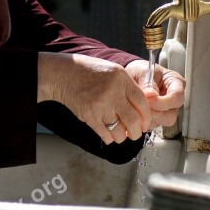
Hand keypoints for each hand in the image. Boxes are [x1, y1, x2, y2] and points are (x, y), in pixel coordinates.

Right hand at [37, 53, 151, 144]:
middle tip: (135, 134)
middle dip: (136, 132)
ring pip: (119, 131)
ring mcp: (99, 105)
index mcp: (121, 79)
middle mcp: (112, 92)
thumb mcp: (113, 71)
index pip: (142, 103)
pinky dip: (109, 138)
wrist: (63, 75)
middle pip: (133, 120)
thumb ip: (128, 88)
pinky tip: (109, 135)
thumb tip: (141, 110)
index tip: (145, 124)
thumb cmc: (89, 71)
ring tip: (121, 134)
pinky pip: (104, 134)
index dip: (146, 117)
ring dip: (122, 137)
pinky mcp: (88, 116)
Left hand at [124, 60, 184, 128]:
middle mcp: (173, 98)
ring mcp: (166, 109)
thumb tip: (151, 95)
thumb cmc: (141, 70)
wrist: (132, 75)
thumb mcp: (144, 71)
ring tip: (138, 108)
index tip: (149, 100)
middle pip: (172, 113)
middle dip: (155, 112)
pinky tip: (137, 113)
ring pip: (163, 121)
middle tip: (141, 106)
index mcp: (175, 83)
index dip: (163, 101)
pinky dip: (144, 121)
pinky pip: (153, 124)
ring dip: (149, 117)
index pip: (177, 97)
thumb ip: (148, 83)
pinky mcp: (157, 117)